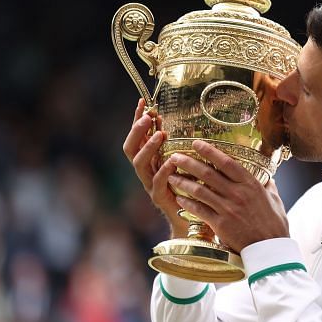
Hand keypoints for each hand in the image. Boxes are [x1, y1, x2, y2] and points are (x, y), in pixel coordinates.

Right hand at [122, 99, 187, 236]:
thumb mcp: (182, 160)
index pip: (136, 137)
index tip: (142, 102)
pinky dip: (164, 171)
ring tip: (160, 134)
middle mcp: (145, 172)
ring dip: (148, 147)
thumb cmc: (188, 187)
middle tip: (148, 117)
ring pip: (139, 165)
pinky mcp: (160, 198)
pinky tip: (172, 161)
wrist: (191, 219)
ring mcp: (150, 185)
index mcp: (149, 160)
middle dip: (137, 131)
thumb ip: (176, 143)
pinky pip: (157, 183)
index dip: (136, 119)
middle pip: (130, 149)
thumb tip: (175, 119)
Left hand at [167, 140, 288, 252]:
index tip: (196, 143)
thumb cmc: (275, 224)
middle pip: (208, 173)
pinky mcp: (220, 224)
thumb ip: (268, 187)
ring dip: (183, 182)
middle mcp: (238, 194)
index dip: (210, 151)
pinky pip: (199, 210)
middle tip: (175, 157)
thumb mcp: (275, 200)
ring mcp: (228, 209)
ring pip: (200, 191)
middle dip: (189, 163)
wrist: (270, 248)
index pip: (227, 162)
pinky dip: (187, 203)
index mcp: (251, 184)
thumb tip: (268, 178)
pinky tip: (179, 198)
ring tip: (171, 176)